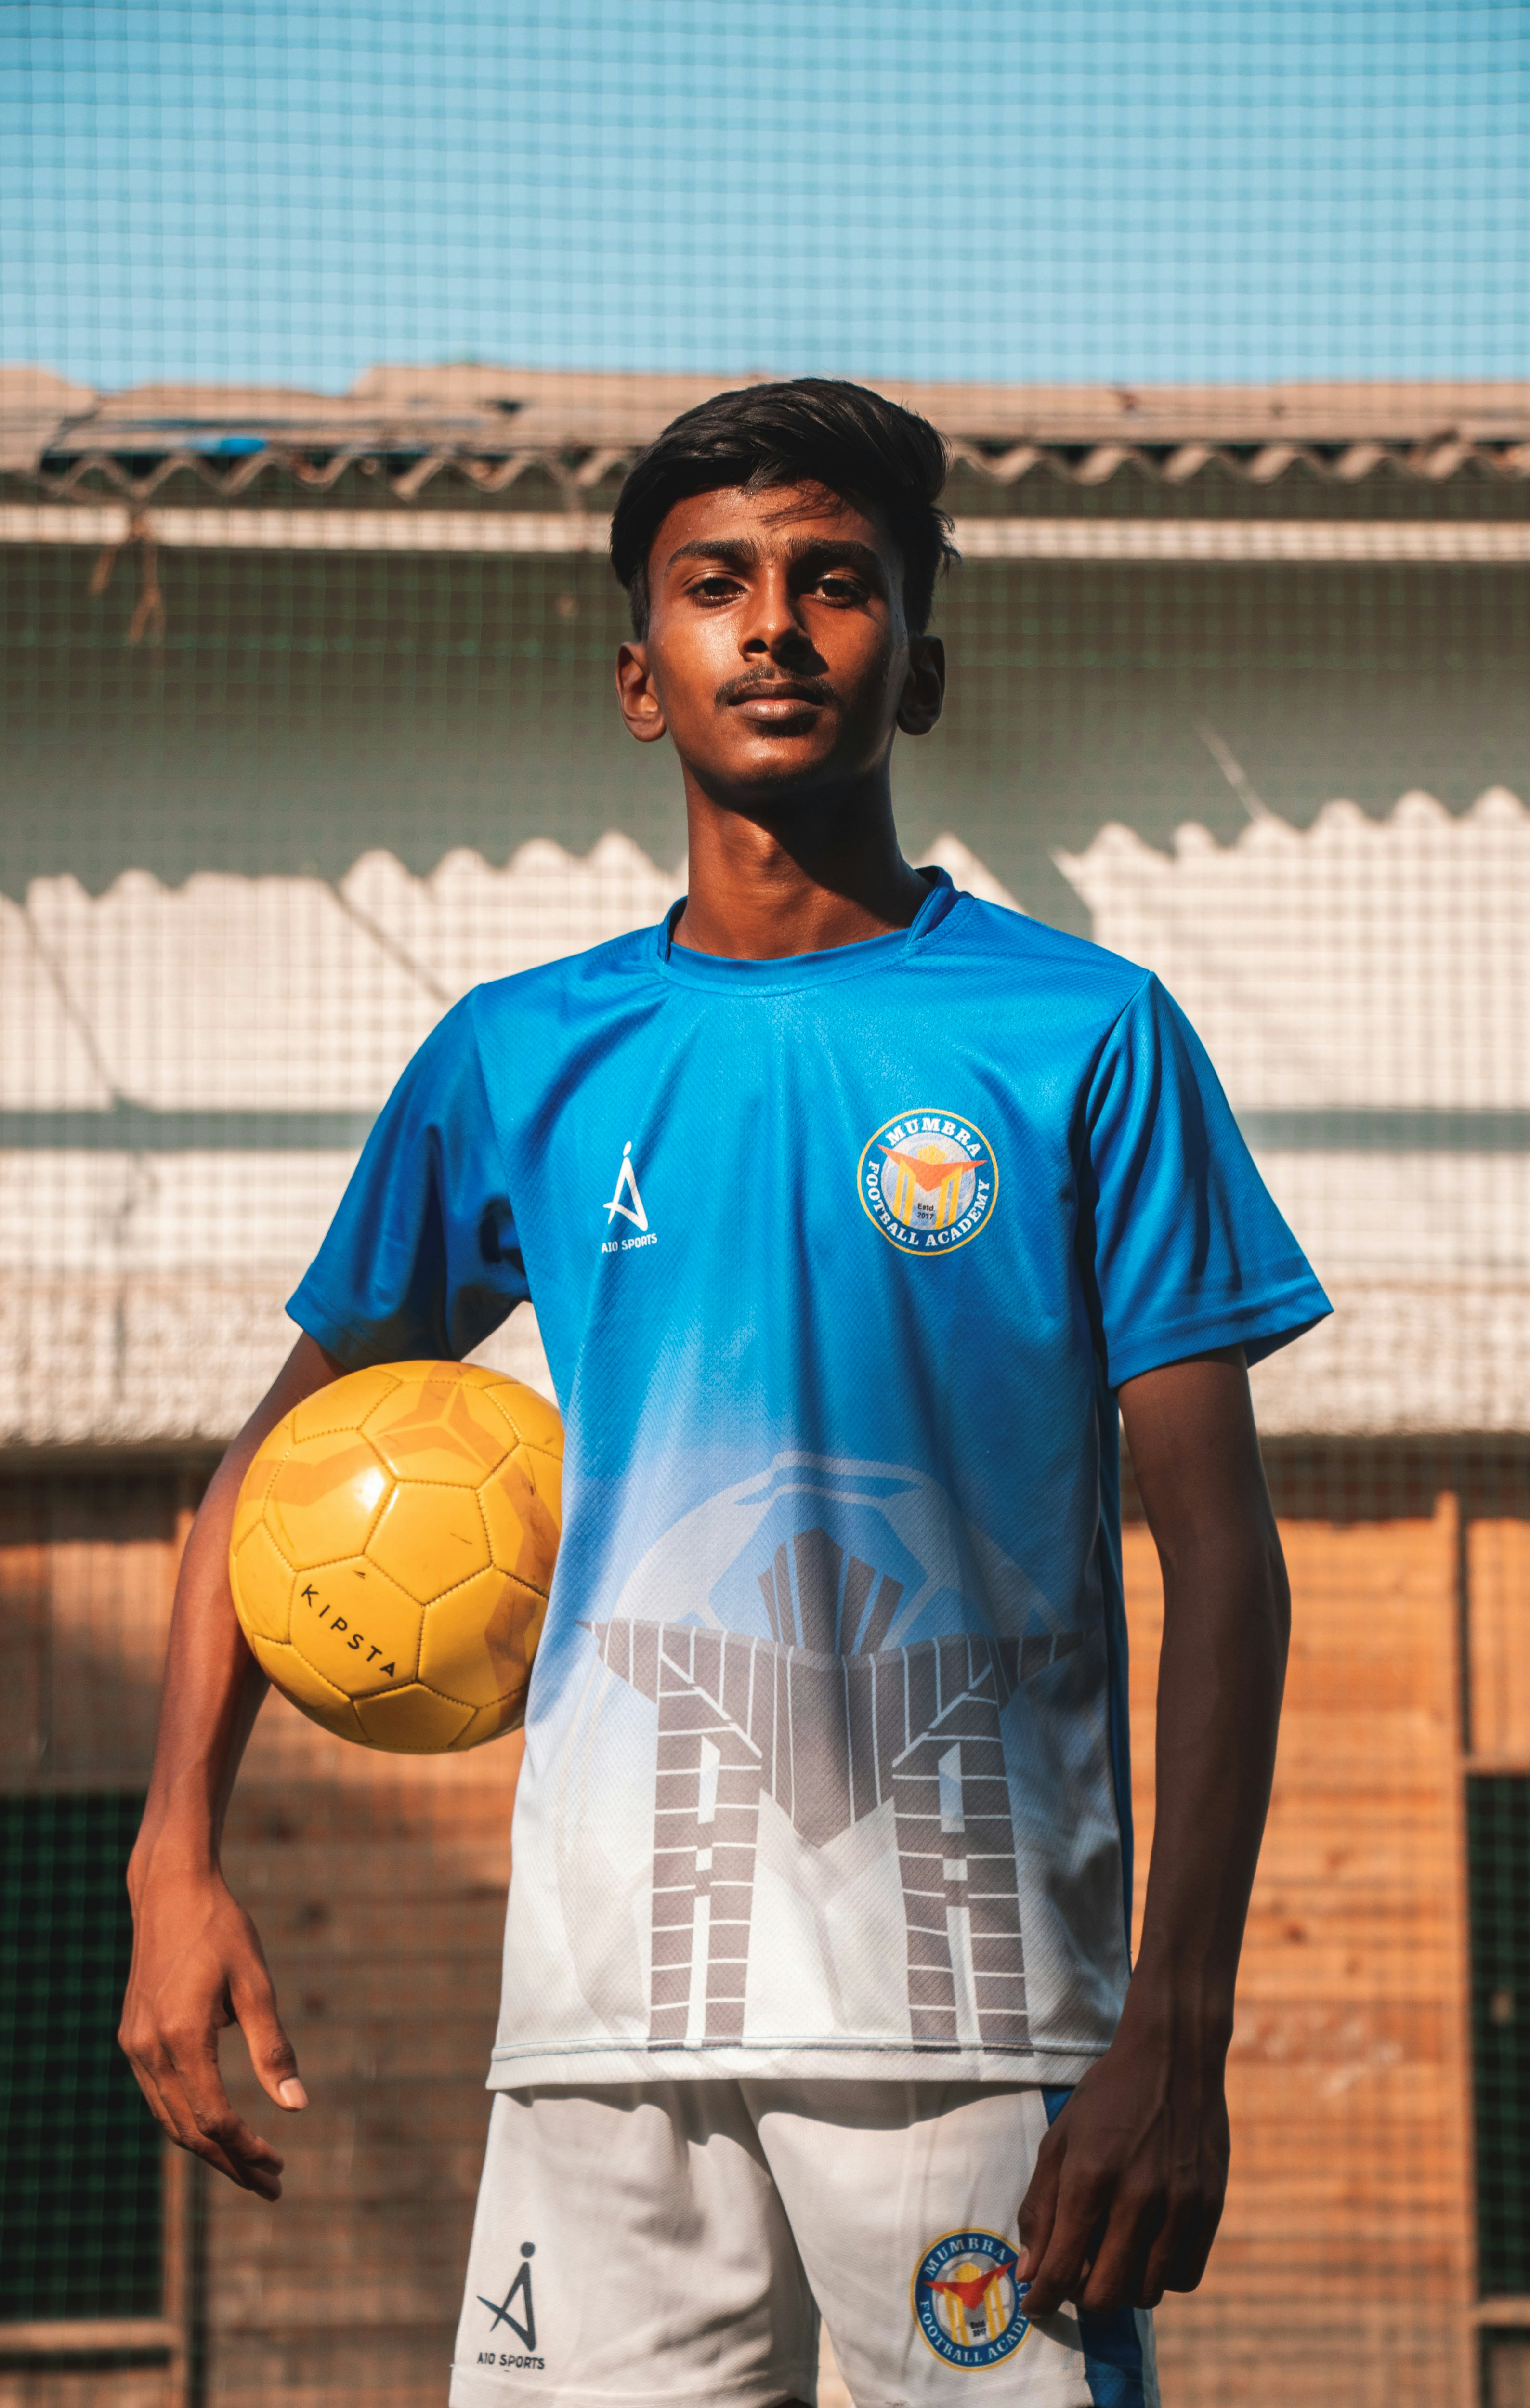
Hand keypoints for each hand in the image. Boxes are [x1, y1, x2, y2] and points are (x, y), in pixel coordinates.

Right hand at [119, 1858, 305, 2199]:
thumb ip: (272, 2046)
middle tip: (272, 2187)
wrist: (169, 1891)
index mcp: (182, 2038)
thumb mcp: (255, 1984)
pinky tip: (215, 2128)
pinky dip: (187, 2120)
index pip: (214, 2118)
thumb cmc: (221, 1930)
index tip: (279, 2165)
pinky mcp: (132, 2036)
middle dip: (232, 2163)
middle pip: (190, 2130)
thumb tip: (298, 2106)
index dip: (247, 2149)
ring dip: (209, 2148)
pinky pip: (159, 2096)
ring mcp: (135, 2046)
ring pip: (170, 2119)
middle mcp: (150, 2050)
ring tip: (250, 2167)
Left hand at [1015, 1988, 1229, 2313]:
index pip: (1061, 2267)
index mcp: (1091, 2176)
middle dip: (1080, 2297)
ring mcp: (1180, 2205)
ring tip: (1111, 2260)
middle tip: (1074, 2278)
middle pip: (1105, 2293)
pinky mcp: (1211, 2207)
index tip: (1035, 2306)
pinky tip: (1147, 2250)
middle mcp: (1138, 2197)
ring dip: (1122, 2288)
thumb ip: (1041, 2206)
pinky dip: (1161, 2276)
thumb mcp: (1060, 2140)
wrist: (1174, 2056)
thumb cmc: (1107, 2096)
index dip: (1042, 2298)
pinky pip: (1184, 2276)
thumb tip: (1029, 2271)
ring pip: (1147, 2293)